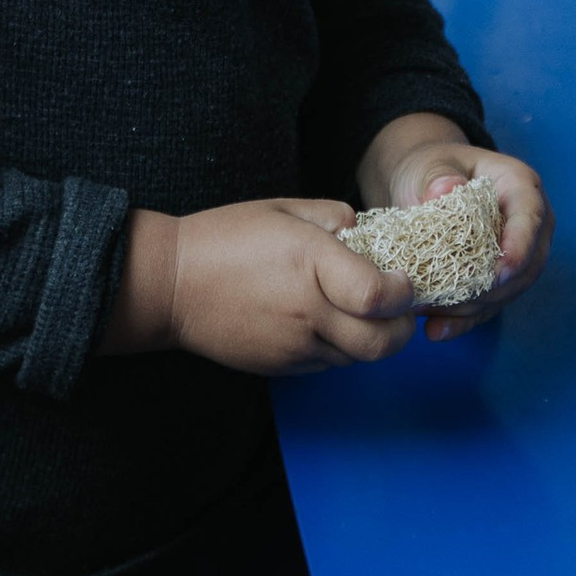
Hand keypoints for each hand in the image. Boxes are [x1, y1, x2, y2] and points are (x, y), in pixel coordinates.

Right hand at [103, 199, 416, 376]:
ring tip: (355, 312)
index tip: (403, 281)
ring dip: (369, 340)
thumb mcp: (283, 208)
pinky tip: (321, 322)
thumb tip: (367, 232)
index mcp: (311, 263)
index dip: (403, 293)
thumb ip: (333, 215)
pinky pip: (327, 364)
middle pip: (380, 344)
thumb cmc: (225, 238)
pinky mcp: (281, 367)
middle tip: (397, 310)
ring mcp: (294, 345)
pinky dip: (338, 348)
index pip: (378, 296)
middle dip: (400, 331)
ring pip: (356, 358)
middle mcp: (307, 311)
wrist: (172, 286)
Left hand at [360, 117, 552, 341]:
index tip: (499, 271)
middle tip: (452, 300)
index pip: (530, 218)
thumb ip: (436, 175)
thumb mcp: (428, 164)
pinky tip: (436, 330)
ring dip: (472, 308)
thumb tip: (444, 190)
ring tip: (432, 314)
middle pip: (525, 265)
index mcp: (520, 187)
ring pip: (508, 292)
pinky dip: (463, 320)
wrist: (422, 185)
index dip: (518, 247)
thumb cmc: (431, 168)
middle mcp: (529, 224)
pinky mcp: (499, 281)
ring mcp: (518, 255)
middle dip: (490, 288)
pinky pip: (488, 306)